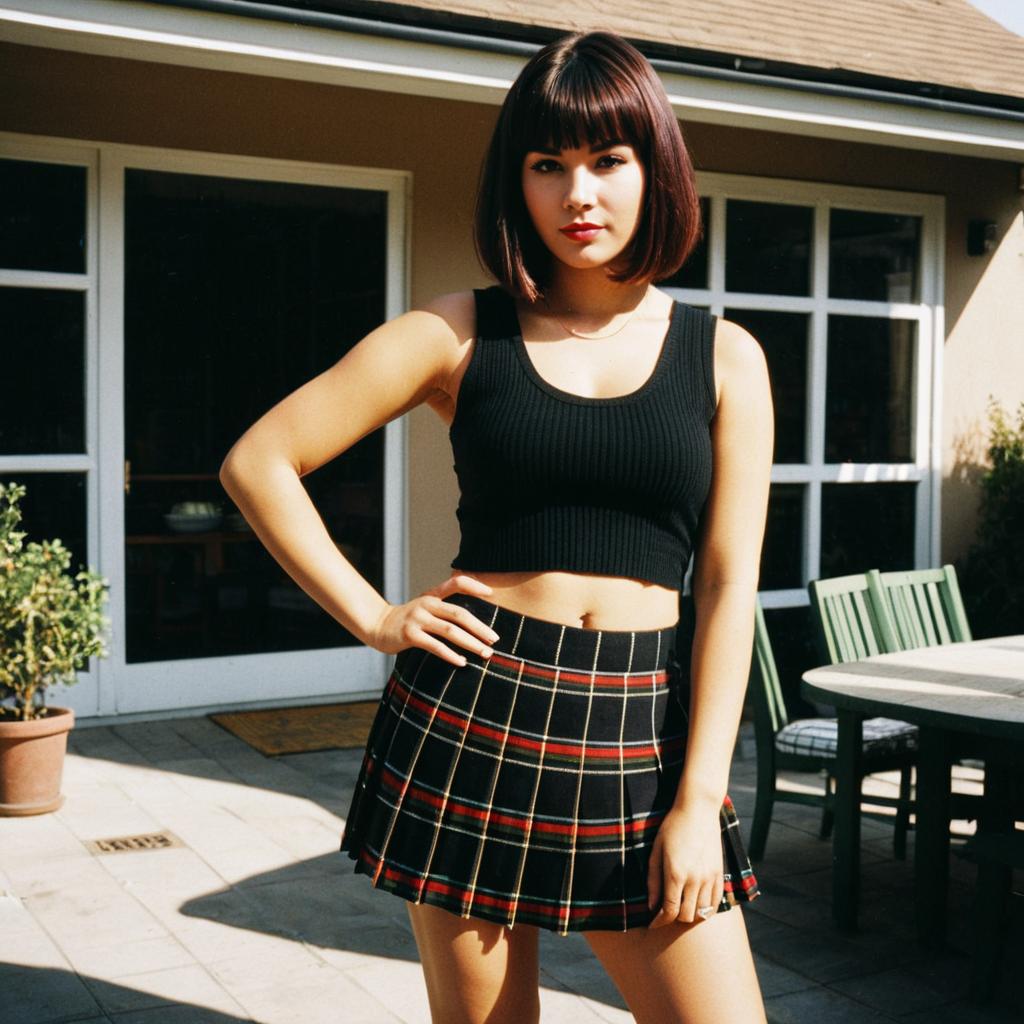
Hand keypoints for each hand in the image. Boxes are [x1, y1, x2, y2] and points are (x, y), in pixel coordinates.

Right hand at [368, 574, 500, 666]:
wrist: (376, 625)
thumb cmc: (407, 619)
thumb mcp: (424, 607)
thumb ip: (444, 608)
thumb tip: (474, 620)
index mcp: (432, 595)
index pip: (456, 583)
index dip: (474, 585)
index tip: (491, 594)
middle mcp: (426, 604)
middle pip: (459, 614)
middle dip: (480, 628)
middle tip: (495, 639)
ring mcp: (417, 619)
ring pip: (450, 631)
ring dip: (471, 643)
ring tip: (485, 653)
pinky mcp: (409, 635)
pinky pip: (435, 646)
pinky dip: (451, 655)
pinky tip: (463, 662)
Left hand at [646, 802, 723, 927]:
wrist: (698, 810)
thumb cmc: (672, 827)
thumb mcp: (656, 850)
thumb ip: (653, 880)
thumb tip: (651, 905)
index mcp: (675, 874)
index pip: (669, 911)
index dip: (659, 922)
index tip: (652, 924)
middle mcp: (694, 880)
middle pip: (686, 916)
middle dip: (673, 920)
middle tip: (664, 914)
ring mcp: (709, 878)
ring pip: (702, 913)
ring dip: (690, 917)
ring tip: (680, 911)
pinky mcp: (719, 874)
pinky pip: (716, 902)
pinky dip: (706, 910)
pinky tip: (697, 907)